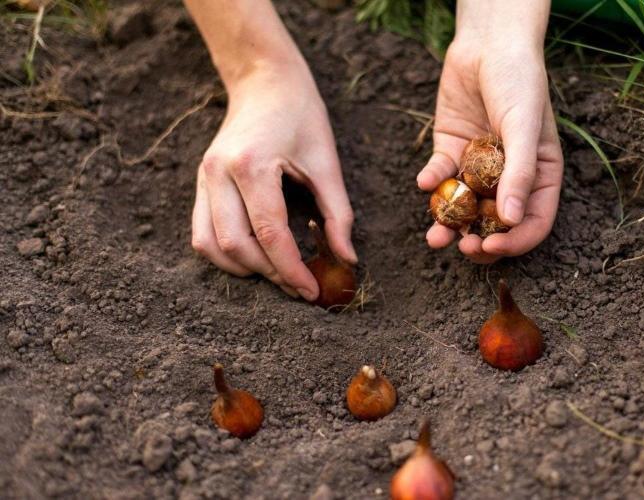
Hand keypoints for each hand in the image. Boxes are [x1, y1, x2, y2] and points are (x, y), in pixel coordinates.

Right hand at [191, 62, 356, 300]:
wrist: (264, 81)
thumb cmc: (301, 116)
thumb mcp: (328, 162)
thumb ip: (339, 214)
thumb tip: (348, 260)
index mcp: (252, 165)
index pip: (269, 233)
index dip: (292, 269)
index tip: (312, 291)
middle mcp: (218, 173)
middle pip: (235, 245)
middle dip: (269, 274)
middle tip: (299, 286)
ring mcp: (203, 178)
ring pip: (210, 246)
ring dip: (244, 269)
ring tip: (278, 274)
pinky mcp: (200, 183)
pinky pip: (202, 233)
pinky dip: (226, 254)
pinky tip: (256, 257)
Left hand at [417, 0, 562, 263]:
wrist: (488, 44)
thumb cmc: (519, 82)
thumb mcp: (525, 127)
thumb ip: (520, 173)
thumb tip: (511, 220)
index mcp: (539, 176)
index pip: (532, 222)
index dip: (515, 242)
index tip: (491, 247)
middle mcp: (509, 177)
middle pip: (495, 224)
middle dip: (479, 240)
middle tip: (463, 247)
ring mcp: (478, 167)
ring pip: (464, 207)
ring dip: (449, 224)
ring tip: (435, 237)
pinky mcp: (451, 151)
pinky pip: (440, 176)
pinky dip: (431, 182)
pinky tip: (424, 181)